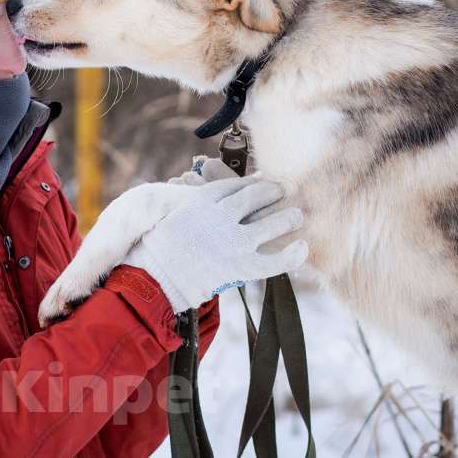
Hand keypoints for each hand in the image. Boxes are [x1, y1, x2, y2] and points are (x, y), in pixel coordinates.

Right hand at [123, 175, 305, 312]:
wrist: (154, 279)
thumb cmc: (158, 247)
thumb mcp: (174, 212)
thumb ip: (196, 199)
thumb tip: (208, 180)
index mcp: (203, 199)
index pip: (236, 185)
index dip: (253, 183)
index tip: (264, 181)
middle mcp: (222, 215)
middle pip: (257, 197)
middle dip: (273, 192)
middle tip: (284, 191)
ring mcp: (234, 241)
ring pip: (272, 224)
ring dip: (288, 217)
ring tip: (297, 215)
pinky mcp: (241, 267)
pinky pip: (276, 260)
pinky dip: (292, 254)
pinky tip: (303, 247)